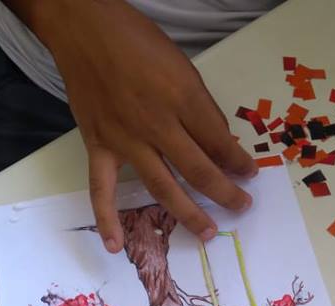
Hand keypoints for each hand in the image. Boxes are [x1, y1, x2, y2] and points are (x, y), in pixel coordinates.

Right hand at [11, 0, 256, 252]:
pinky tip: (116, 246)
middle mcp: (157, 123)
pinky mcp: (98, 146)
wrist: (85, 30)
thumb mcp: (182, 66)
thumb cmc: (137, 41)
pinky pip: (101, 190)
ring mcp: (125, 139)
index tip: (250, 175)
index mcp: (183, 98)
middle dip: (225, 193)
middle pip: (198, 169)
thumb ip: (200, 107)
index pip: (219, 141)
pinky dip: (107, 219)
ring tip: (209, 233)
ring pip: (162, 186)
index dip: (239, 162)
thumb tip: (219, 142)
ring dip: (188, 213)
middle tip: (242, 208)